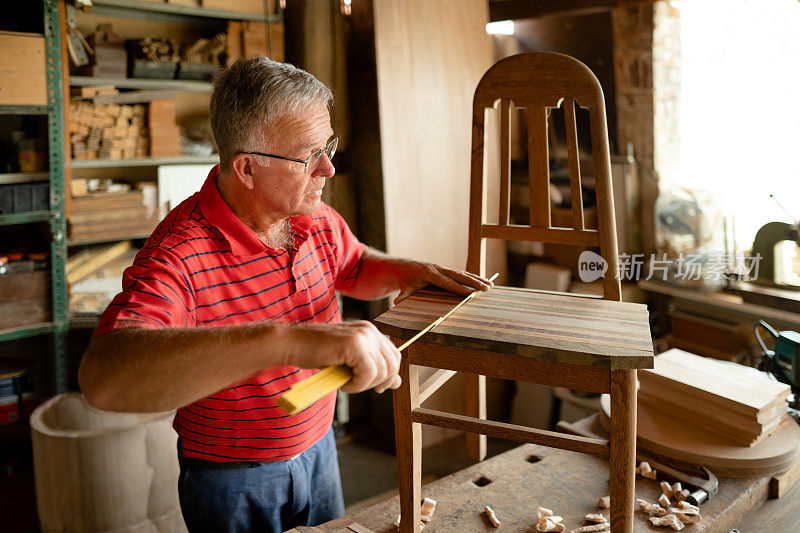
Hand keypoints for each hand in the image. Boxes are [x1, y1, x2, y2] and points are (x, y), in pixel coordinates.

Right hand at [284, 321, 400, 393]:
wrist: (292, 344)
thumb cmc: (317, 353)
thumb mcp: (350, 363)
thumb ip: (374, 369)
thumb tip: (397, 382)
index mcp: (370, 331)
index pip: (395, 356)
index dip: (388, 376)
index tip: (375, 387)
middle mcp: (369, 330)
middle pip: (392, 365)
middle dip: (378, 382)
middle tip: (357, 385)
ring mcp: (363, 335)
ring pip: (381, 371)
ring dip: (364, 385)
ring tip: (346, 382)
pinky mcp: (354, 344)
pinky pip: (367, 374)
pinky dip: (356, 385)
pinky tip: (342, 383)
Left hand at [392, 260, 493, 304]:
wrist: (403, 267)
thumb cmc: (404, 280)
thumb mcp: (403, 288)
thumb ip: (402, 296)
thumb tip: (397, 302)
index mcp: (429, 273)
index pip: (447, 282)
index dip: (459, 288)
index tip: (470, 294)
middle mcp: (438, 269)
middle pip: (459, 275)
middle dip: (474, 282)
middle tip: (487, 288)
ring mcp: (443, 268)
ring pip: (463, 273)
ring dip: (477, 279)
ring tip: (490, 286)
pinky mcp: (446, 270)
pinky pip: (461, 274)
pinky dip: (472, 278)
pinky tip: (483, 282)